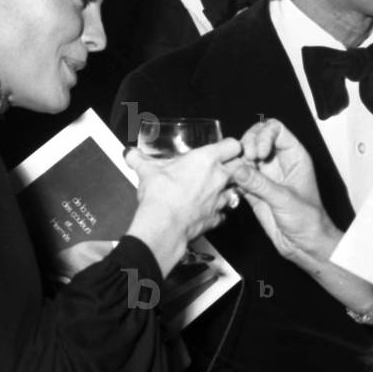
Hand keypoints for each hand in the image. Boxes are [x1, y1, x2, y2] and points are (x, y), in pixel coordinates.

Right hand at [124, 139, 241, 273]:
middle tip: (223, 168)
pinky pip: (223, 212)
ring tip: (212, 190)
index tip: (224, 149)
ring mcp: (220, 199)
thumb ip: (139, 160)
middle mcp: (219, 177)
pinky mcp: (217, 217)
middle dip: (235, 167)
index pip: (234, 145)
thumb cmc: (160, 195)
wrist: (163, 226)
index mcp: (207, 159)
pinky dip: (217, 211)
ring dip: (227, 189)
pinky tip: (206, 209)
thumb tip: (131, 154)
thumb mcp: (147, 171)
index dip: (230, 146)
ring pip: (236, 190)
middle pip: (242, 166)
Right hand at [229, 119, 338, 263]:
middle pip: (257, 137)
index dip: (263, 135)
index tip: (258, 152)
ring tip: (237, 173)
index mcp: (294, 157)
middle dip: (247, 144)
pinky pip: (239, 175)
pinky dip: (233, 176)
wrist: (305, 246)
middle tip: (245, 159)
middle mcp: (279, 163)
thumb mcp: (286, 200)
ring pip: (246, 155)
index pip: (276, 130)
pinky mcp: (255, 190)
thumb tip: (239, 169)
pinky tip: (233, 183)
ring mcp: (266, 176)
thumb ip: (261, 184)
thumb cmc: (310, 222)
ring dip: (238, 161)